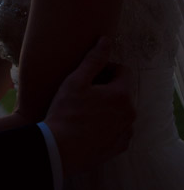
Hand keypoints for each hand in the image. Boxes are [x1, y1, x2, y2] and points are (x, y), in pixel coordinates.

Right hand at [44, 36, 134, 175]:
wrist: (60, 149)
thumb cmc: (66, 112)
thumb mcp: (76, 81)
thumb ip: (94, 59)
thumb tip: (106, 40)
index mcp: (122, 94)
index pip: (122, 70)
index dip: (105, 69)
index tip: (89, 77)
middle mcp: (130, 113)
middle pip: (122, 91)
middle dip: (107, 89)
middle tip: (84, 94)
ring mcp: (126, 132)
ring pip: (120, 110)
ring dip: (108, 107)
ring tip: (86, 112)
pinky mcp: (120, 146)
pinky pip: (119, 129)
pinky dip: (108, 125)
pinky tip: (89, 127)